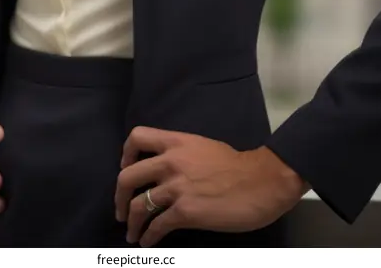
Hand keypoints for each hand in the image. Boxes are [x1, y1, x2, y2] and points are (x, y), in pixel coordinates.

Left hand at [115, 126, 308, 245]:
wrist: (261, 181)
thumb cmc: (238, 165)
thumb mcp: (204, 147)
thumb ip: (182, 154)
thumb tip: (168, 169)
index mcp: (177, 142)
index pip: (137, 137)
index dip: (125, 154)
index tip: (125, 168)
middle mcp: (171, 162)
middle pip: (127, 177)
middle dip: (119, 197)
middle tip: (120, 211)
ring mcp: (177, 188)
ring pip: (138, 205)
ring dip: (132, 223)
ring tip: (132, 234)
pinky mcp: (185, 212)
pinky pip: (157, 226)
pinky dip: (148, 237)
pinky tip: (148, 243)